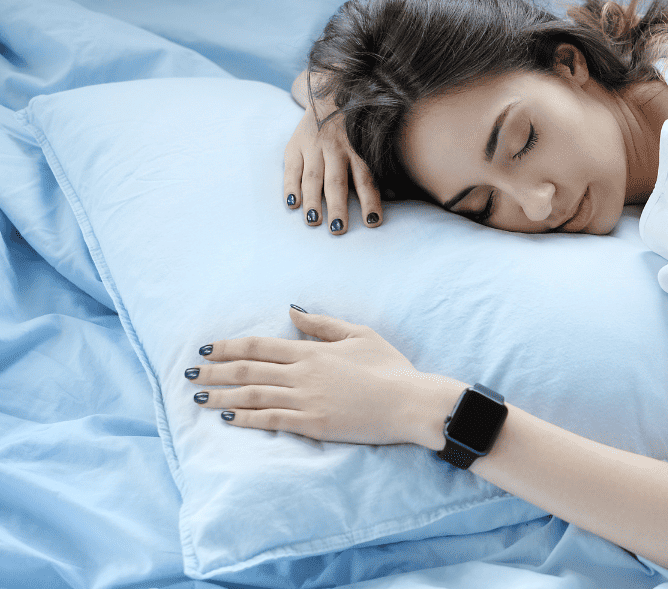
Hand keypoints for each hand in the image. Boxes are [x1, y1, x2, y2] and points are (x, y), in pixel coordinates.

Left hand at [187, 307, 437, 444]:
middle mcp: (302, 374)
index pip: (259, 346)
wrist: (409, 402)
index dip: (229, 347)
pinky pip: (270, 420)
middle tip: (189, 375)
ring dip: (221, 397)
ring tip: (198, 398)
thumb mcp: (360, 335)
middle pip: (247, 370)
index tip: (207, 350)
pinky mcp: (313, 425)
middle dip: (214, 372)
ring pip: (252, 396)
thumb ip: (323, 324)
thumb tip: (292, 311)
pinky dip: (245, 419)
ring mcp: (306, 400)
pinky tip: (227, 419)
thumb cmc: (390, 367)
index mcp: (312, 351)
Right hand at [284, 104, 383, 234]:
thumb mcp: (370, 142)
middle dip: (338, 207)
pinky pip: (291, 169)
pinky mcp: (295, 146)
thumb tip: (395, 196)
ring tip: (314, 222)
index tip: (373, 222)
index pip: (366, 180)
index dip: (370, 201)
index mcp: (358, 150)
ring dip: (313, 201)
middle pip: (337, 182)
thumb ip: (379, 167)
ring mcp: (314, 146)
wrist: (329, 95)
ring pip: (313, 178)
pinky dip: (290, 186)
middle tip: (338, 229)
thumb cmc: (356, 129)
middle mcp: (336, 148)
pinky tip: (293, 204)